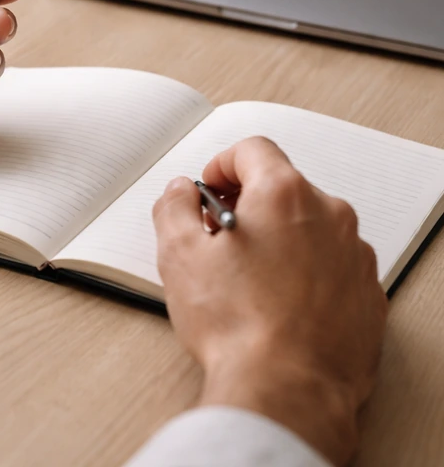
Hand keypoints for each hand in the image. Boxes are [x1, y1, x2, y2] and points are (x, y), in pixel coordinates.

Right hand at [152, 137, 387, 465]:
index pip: (252, 150)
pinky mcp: (367, 296)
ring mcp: (354, 257)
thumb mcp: (178, 255)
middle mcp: (328, 216)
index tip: (207, 189)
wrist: (286, 391)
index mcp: (283, 194)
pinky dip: (306, 275)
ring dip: (278, 241)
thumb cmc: (238, 325)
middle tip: (217, 238)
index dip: (221, 165)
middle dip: (246, 206)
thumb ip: (174, 207)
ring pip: (309, 229)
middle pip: (282, 188)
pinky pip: (331, 268)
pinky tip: (276, 306)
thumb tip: (180, 193)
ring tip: (246, 280)